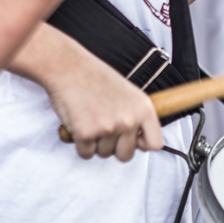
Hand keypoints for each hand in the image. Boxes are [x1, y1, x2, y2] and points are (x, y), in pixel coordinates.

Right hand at [47, 51, 163, 160]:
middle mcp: (129, 120)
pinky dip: (80, 144)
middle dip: (114, 148)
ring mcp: (108, 128)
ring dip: (96, 143)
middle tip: (104, 129)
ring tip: (90, 119)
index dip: (141, 145)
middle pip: (126, 155)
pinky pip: (86, 154)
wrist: (68, 67)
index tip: (132, 140)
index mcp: (144, 109)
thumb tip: (141, 141)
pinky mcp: (86, 134)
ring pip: (104, 154)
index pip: (155, 144)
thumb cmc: (95, 77)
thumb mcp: (129, 93)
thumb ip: (137, 116)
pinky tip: (80, 124)